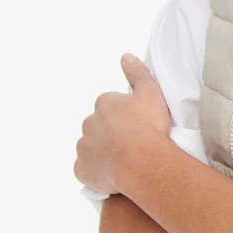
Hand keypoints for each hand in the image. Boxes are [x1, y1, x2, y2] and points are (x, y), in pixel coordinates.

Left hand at [73, 53, 171, 194]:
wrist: (141, 161)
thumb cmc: (148, 127)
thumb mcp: (151, 93)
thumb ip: (138, 74)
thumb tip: (127, 57)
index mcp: (104, 104)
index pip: (111, 107)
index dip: (125, 116)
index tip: (138, 125)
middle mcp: (89, 123)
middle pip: (99, 127)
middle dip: (112, 134)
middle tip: (132, 144)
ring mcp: (84, 147)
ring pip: (92, 148)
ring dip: (104, 153)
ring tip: (125, 161)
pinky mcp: (82, 169)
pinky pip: (87, 170)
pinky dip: (97, 172)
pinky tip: (113, 175)